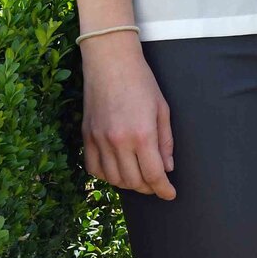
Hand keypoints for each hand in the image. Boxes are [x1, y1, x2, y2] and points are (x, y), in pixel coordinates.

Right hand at [81, 38, 176, 199]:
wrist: (110, 63)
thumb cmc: (142, 82)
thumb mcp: (162, 110)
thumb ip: (165, 142)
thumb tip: (167, 168)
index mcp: (141, 134)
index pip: (153, 175)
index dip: (163, 189)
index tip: (170, 194)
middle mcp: (118, 142)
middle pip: (133, 181)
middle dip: (148, 188)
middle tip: (158, 185)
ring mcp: (99, 141)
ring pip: (113, 179)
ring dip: (128, 184)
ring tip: (140, 178)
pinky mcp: (86, 137)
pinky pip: (93, 168)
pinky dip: (106, 176)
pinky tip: (118, 171)